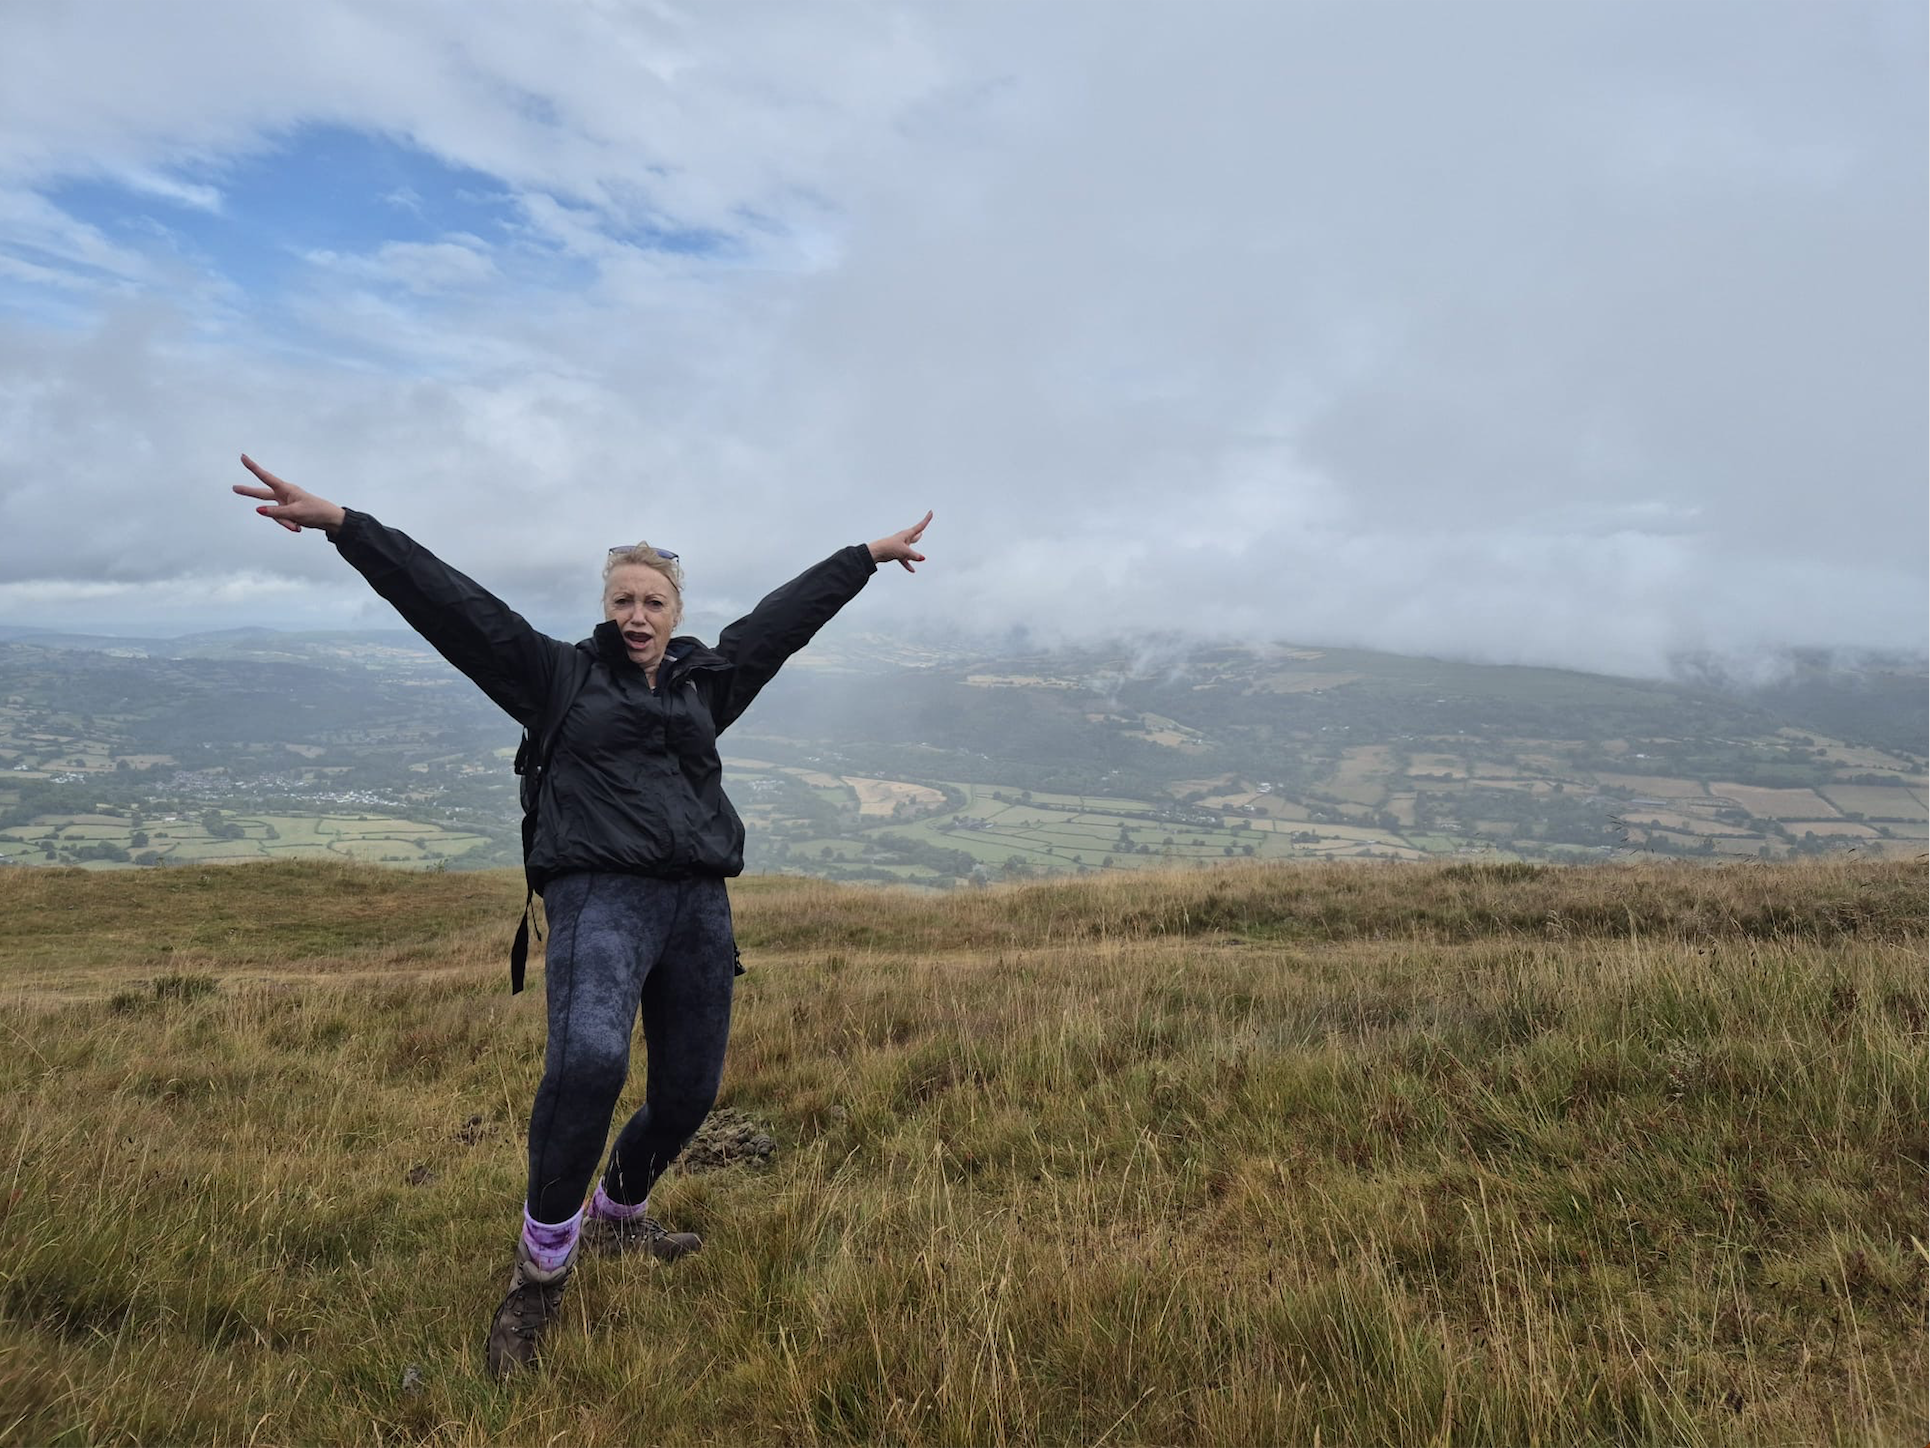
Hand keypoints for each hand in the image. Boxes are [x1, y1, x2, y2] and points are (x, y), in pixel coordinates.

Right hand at [231, 455, 345, 533]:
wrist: (329, 519)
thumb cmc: (315, 511)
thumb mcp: (295, 513)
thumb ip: (275, 512)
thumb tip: (258, 510)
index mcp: (286, 489)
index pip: (265, 476)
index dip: (253, 467)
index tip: (243, 457)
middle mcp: (283, 494)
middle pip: (262, 494)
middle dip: (248, 492)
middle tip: (234, 488)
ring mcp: (284, 504)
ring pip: (274, 515)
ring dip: (285, 522)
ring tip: (297, 526)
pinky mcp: (288, 513)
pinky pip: (282, 520)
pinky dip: (289, 525)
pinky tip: (298, 528)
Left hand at [868, 510, 932, 572]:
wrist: (877, 552)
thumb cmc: (890, 548)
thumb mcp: (905, 552)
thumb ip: (915, 556)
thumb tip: (923, 558)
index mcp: (907, 534)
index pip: (920, 526)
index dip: (926, 519)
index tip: (931, 512)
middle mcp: (904, 538)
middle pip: (915, 534)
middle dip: (920, 530)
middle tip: (924, 524)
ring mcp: (900, 545)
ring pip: (910, 546)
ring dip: (915, 543)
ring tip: (920, 537)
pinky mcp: (897, 553)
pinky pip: (905, 559)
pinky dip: (908, 564)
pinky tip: (912, 570)